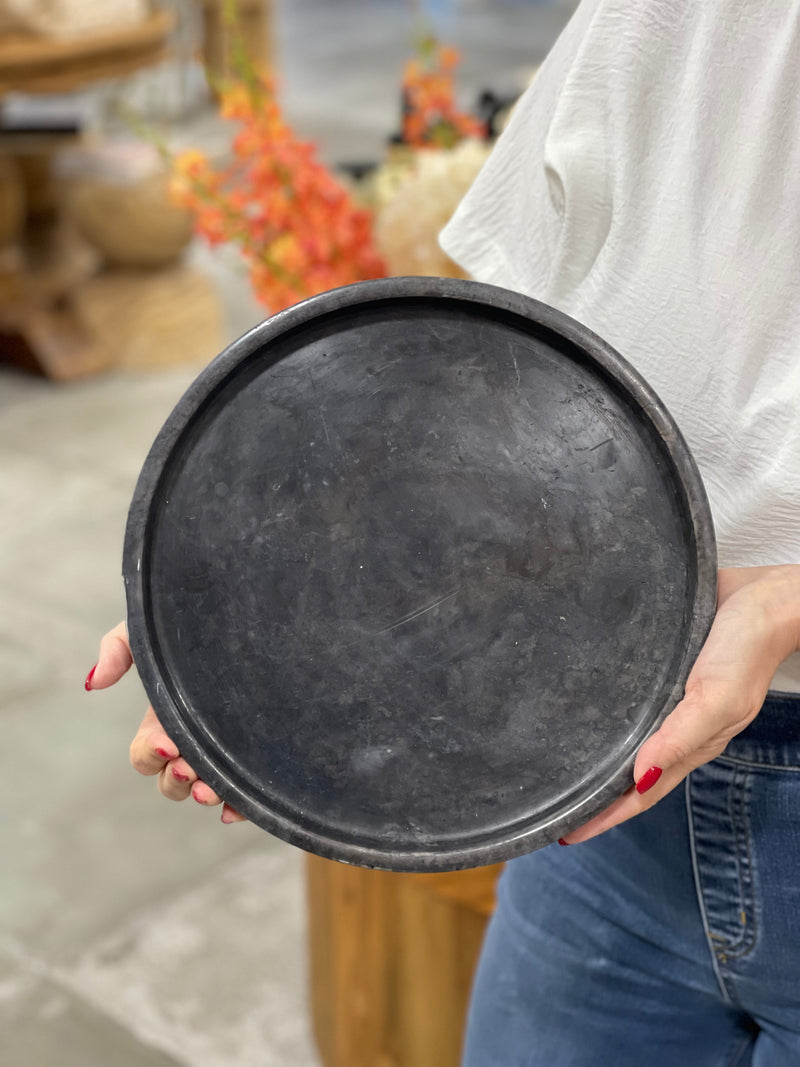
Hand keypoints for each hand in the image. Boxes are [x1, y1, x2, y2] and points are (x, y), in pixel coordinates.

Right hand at [87, 621, 245, 823]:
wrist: (267, 616)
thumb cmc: (206, 621)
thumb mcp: (156, 628)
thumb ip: (119, 646)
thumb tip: (94, 682)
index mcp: (169, 717)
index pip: (147, 754)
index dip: (149, 754)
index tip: (165, 742)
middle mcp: (198, 738)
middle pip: (173, 782)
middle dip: (174, 781)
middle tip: (187, 766)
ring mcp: (229, 749)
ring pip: (207, 792)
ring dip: (203, 795)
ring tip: (210, 789)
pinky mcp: (262, 755)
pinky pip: (248, 793)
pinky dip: (238, 806)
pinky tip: (236, 806)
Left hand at [560, 565, 799, 844]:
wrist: (764, 597)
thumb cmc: (746, 648)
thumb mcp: (717, 699)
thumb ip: (680, 738)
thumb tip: (640, 780)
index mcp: (688, 742)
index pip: (641, 792)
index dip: (606, 816)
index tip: (566, 835)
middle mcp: (672, 725)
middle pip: (628, 772)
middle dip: (594, 794)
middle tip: (550, 806)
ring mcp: (665, 698)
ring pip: (624, 738)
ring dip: (595, 756)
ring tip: (555, 766)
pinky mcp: (657, 668)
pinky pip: (626, 699)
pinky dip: (604, 713)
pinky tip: (578, 708)